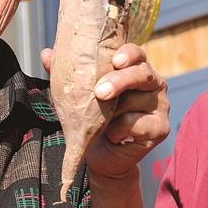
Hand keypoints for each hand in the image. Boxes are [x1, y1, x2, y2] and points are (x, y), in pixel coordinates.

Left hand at [41, 42, 170, 184]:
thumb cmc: (91, 117)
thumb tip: (46, 53)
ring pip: (138, 101)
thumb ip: (66, 73)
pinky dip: (120, 131)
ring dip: (114, 113)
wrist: (100, 154)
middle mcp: (153, 83)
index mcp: (135, 68)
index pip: (136, 53)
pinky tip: (112, 136)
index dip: (128, 54)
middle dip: (120, 81)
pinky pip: (138, 124)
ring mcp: (161, 105)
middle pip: (142, 73)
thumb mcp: (78, 94)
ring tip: (102, 122)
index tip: (115, 60)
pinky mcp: (161, 128)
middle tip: (100, 92)